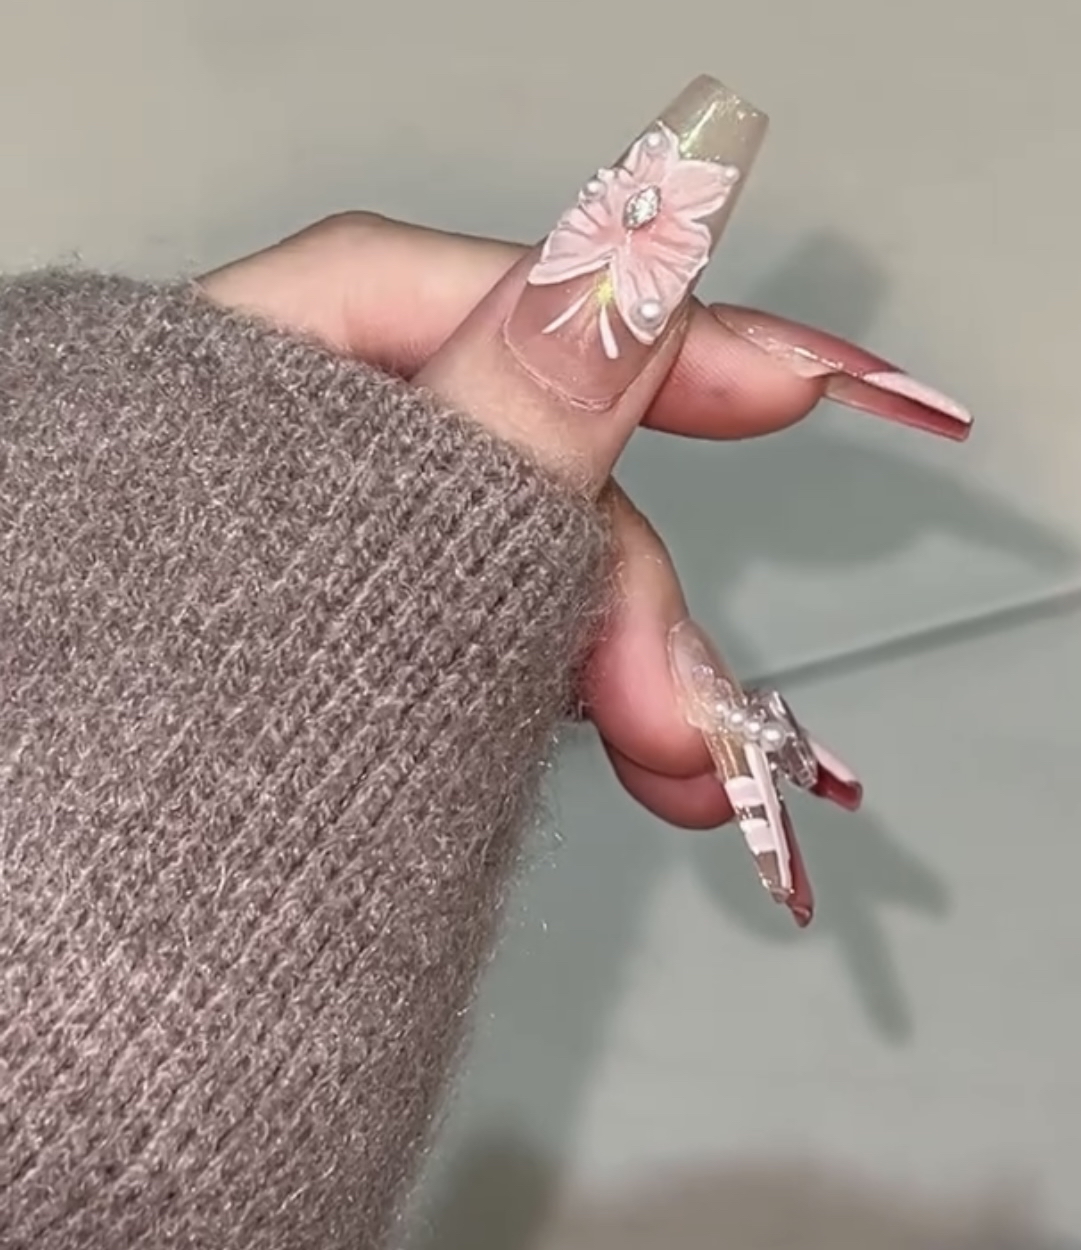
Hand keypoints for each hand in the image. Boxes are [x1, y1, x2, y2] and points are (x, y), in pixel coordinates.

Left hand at [203, 204, 967, 833]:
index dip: (626, 321)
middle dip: (618, 578)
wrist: (58, 1030)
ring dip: (619, 658)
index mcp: (200, 388)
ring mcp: (290, 573)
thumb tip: (634, 273)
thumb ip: (507, 412)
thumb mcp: (359, 573)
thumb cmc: (128, 808)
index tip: (784, 375)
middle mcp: (246, 467)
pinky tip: (627, 747)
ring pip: (499, 561)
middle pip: (493, 452)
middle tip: (692, 708)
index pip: (445, 301)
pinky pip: (473, 641)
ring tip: (684, 771)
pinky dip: (561, 693)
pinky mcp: (329, 668)